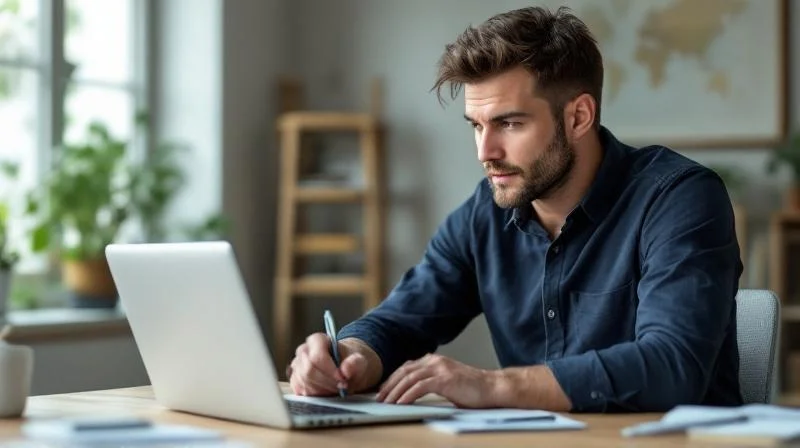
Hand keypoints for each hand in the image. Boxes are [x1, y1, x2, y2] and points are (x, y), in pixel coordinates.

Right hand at [288, 333, 378, 395]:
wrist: (346, 367)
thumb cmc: (351, 361)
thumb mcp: (359, 360)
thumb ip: (355, 363)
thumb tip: (346, 370)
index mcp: (317, 340)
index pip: (317, 356)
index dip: (329, 370)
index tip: (342, 378)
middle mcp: (303, 351)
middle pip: (309, 371)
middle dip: (327, 382)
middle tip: (341, 387)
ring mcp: (297, 366)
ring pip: (305, 383)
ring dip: (322, 390)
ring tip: (336, 389)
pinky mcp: (295, 380)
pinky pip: (301, 391)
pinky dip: (315, 395)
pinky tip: (326, 392)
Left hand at [376, 353, 495, 407]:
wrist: (492, 388)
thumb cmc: (472, 389)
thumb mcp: (447, 382)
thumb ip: (431, 382)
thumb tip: (412, 392)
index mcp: (434, 360)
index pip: (406, 368)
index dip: (392, 379)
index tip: (383, 391)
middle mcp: (435, 361)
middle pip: (404, 371)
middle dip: (389, 385)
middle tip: (379, 398)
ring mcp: (440, 369)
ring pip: (409, 378)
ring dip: (395, 391)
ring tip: (386, 403)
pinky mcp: (445, 380)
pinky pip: (420, 387)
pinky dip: (407, 395)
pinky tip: (401, 403)